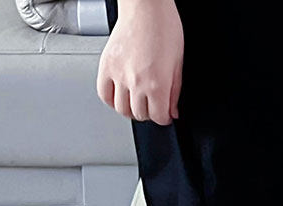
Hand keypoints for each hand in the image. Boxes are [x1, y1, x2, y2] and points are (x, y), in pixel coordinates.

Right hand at [96, 0, 183, 125]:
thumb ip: (175, 91)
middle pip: (140, 115)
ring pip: (121, 109)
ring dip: (130, 109)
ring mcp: (119, 75)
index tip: (164, 113)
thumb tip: (172, 111)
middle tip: (151, 105)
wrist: (145, 6)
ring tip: (137, 101)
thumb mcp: (178, 62)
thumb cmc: (164, 26)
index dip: (163, 117)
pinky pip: (104, 94)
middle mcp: (136, 82)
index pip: (158, 117)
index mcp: (157, 83)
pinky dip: (112, 100)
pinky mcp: (106, 67)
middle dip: (148, 113)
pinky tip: (120, 95)